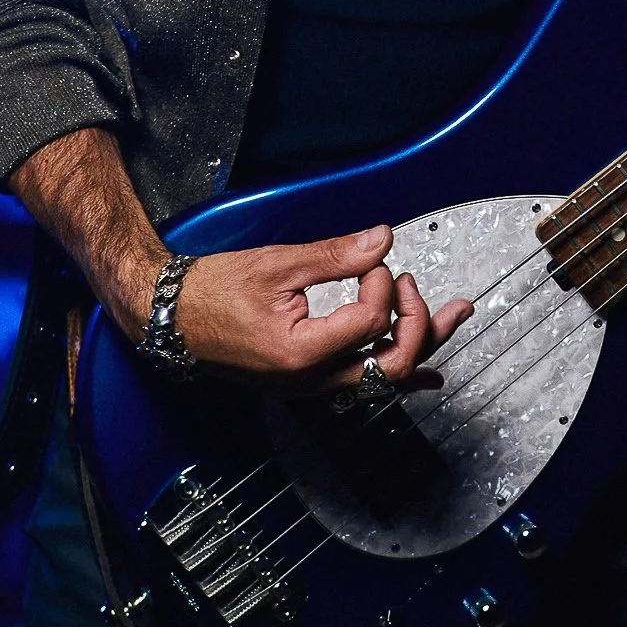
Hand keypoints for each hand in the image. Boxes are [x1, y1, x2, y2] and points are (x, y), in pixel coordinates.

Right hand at [172, 223, 472, 389]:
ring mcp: (310, 386)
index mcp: (300, 353)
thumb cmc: (211, 293)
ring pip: (383, 377)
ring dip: (420, 344)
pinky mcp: (308, 381)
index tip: (371, 262)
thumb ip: (335, 256)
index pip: (371, 326)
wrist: (171, 319)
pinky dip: (399, 371)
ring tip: (455, 315)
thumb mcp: (277, 265)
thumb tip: (382, 240)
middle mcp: (309, 380)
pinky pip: (364, 384)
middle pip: (392, 365)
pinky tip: (428, 368)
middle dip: (416, 322)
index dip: (382, 288)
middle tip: (413, 285)